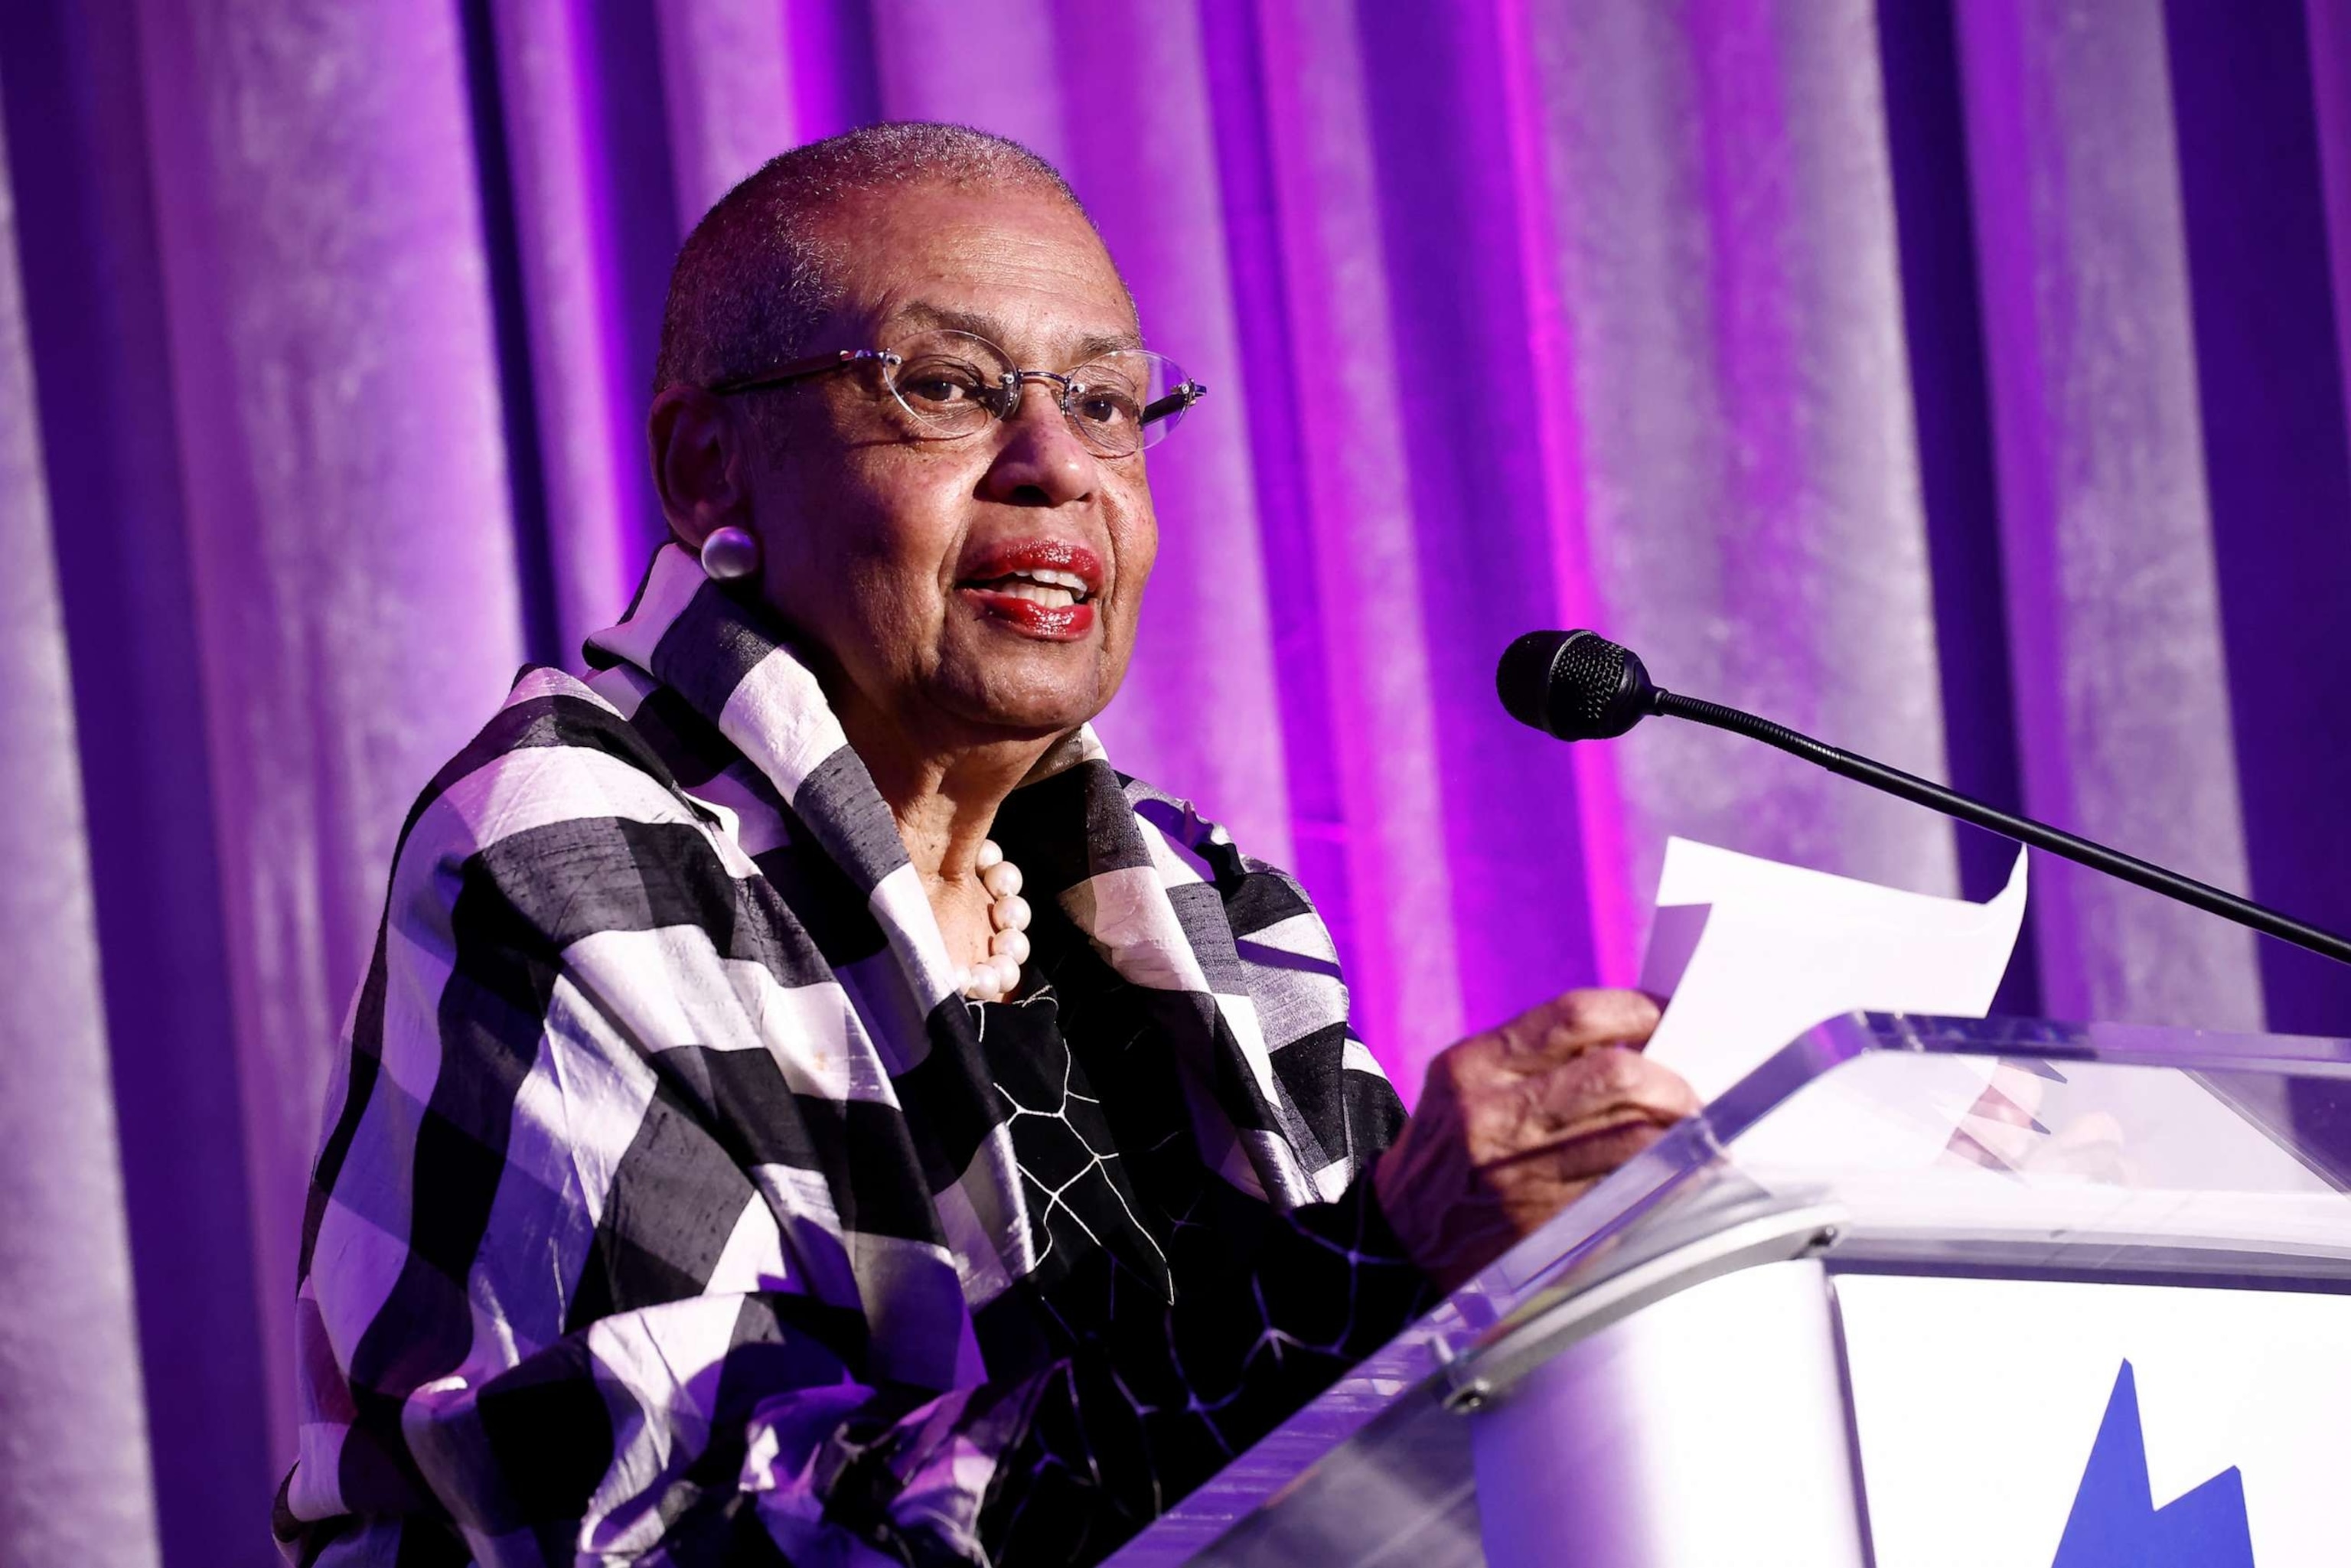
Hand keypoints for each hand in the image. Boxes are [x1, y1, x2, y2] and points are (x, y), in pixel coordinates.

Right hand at [1373, 988, 1700, 1292]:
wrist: (1397, 1241)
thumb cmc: (1449, 1153)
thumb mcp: (1467, 1088)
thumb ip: (1534, 1062)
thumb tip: (1638, 1042)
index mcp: (1473, 1066)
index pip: (1574, 1016)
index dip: (1638, 1010)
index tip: (1671, 1016)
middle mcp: (1490, 1114)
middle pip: (1614, 1075)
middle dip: (1670, 1083)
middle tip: (1692, 1095)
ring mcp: (1516, 1175)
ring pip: (1633, 1140)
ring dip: (1680, 1137)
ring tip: (1696, 1135)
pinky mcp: (1542, 1228)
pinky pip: (1627, 1196)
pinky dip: (1665, 1183)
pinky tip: (1679, 1177)